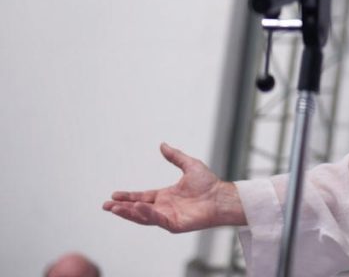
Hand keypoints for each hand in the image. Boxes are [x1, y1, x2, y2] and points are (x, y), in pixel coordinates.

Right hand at [103, 143, 244, 232]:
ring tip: (115, 208)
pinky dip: (146, 214)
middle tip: (106, 205)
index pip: (142, 197)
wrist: (222, 196)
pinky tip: (137, 207)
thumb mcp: (189, 165)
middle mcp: (165, 207)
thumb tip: (162, 145)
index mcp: (166, 196)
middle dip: (122, 208)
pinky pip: (157, 220)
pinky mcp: (174, 224)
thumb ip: (175, 156)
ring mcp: (169, 217)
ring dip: (129, 213)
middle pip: (138, 209)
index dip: (128, 196)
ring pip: (143, 217)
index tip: (114, 195)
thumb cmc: (210, 184)